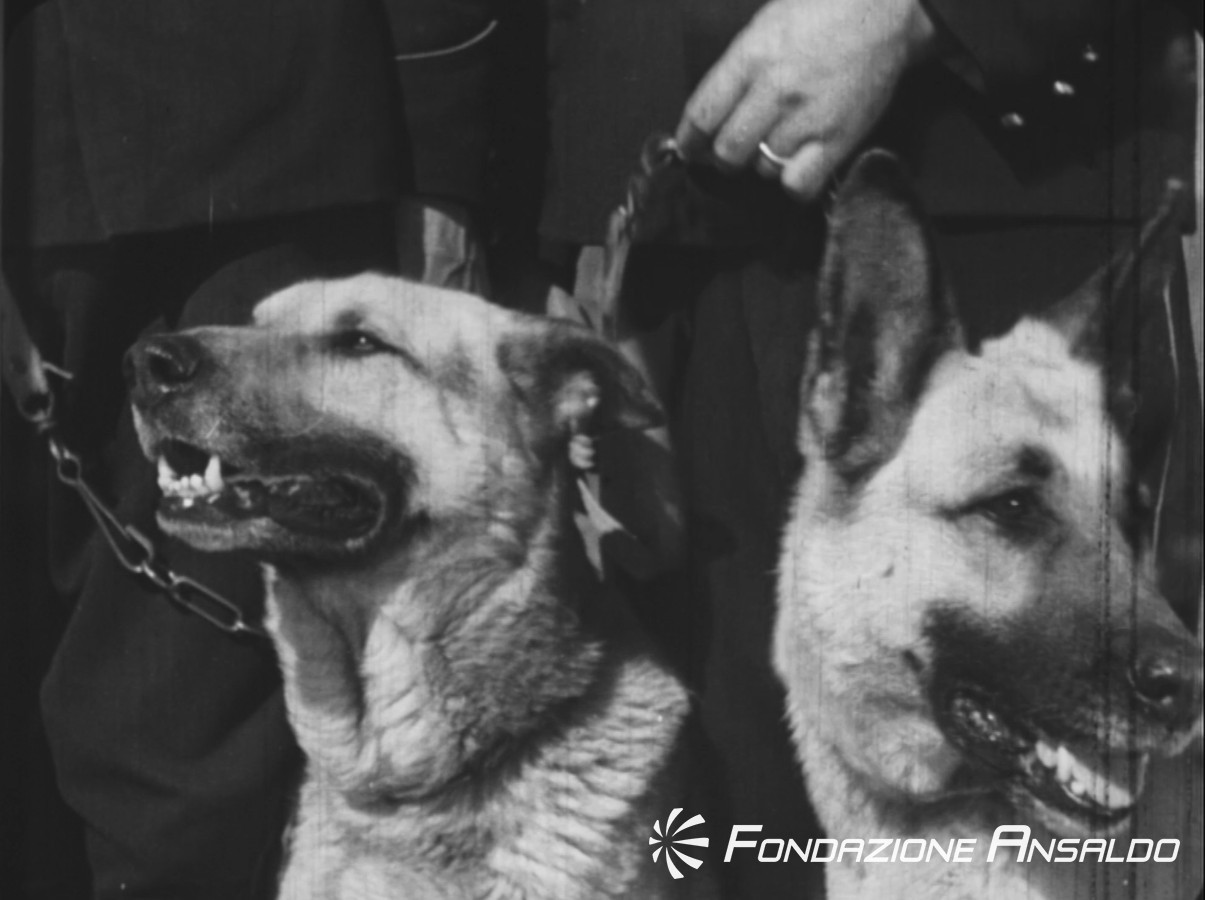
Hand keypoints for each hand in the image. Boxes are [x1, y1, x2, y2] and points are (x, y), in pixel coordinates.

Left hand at [675, 0, 935, 200]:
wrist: (886, 9)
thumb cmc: (825, 10)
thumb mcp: (765, 25)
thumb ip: (737, 69)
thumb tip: (712, 112)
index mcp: (752, 56)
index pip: (702, 115)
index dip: (690, 141)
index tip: (690, 149)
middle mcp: (775, 90)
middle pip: (727, 151)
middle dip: (724, 156)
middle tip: (732, 149)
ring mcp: (807, 118)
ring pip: (760, 168)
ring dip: (761, 163)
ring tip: (775, 142)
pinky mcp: (838, 139)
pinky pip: (798, 185)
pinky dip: (792, 182)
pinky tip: (796, 164)